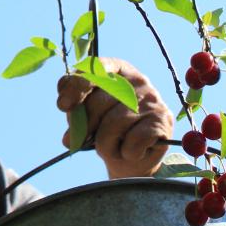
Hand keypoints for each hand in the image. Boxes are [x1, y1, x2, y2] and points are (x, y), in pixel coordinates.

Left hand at [56, 58, 173, 178]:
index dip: (76, 85)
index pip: (95, 67)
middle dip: (85, 126)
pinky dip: (126, 152)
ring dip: (104, 145)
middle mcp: (137, 79)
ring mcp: (152, 99)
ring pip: (114, 124)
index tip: (63, 106)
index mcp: (116, 70)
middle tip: (79, 140)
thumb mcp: (87, 115)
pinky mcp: (162, 120)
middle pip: (100, 101)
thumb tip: (67, 108)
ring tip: (110, 148)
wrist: (133, 157)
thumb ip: (76, 107)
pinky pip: (133, 140)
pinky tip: (130, 151)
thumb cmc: (106, 130)